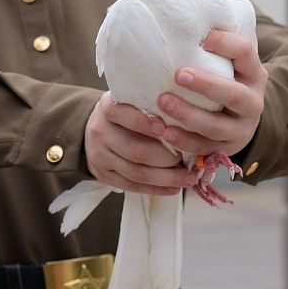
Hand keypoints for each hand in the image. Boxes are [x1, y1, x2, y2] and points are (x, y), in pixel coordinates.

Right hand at [84, 91, 198, 195]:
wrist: (99, 128)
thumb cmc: (127, 111)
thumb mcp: (133, 100)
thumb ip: (152, 105)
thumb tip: (187, 121)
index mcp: (108, 106)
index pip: (121, 113)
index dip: (143, 122)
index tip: (166, 128)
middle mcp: (100, 130)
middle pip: (135, 149)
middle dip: (166, 157)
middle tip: (187, 159)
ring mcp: (99, 155)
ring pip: (136, 172)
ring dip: (166, 178)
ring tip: (188, 177)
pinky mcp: (102, 174)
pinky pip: (132, 185)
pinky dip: (156, 188)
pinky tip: (173, 188)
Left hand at [156, 29, 266, 157]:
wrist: (242, 119)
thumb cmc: (226, 80)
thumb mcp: (230, 63)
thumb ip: (216, 46)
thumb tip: (181, 12)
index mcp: (254, 73)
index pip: (245, 53)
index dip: (225, 43)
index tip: (202, 37)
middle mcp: (253, 102)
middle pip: (233, 94)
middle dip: (206, 85)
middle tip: (178, 73)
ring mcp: (242, 128)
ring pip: (216, 126)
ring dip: (188, 114)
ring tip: (163, 101)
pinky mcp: (227, 148)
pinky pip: (204, 146)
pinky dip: (183, 140)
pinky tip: (164, 130)